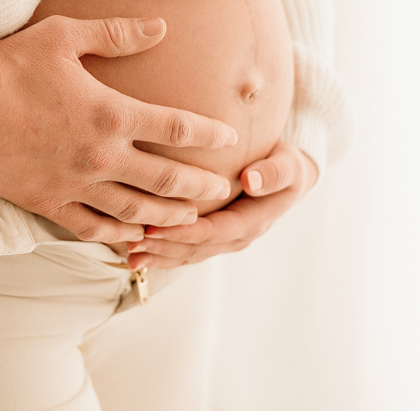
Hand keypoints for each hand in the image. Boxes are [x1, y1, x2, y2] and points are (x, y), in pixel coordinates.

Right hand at [0, 15, 239, 243]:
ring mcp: (73, 183)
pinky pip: (89, 227)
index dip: (208, 135)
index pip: (176, 128)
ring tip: (189, 221)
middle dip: (200, 187)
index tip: (229, 138)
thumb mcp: (65, 36)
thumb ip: (118, 33)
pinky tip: (132, 236)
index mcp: (111, 113)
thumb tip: (161, 27)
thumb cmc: (7, 63)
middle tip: (222, 192)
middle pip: (166, 179)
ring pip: (134, 210)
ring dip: (167, 216)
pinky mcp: (45, 201)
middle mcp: (100, 155)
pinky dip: (116, 234)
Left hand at [126, 142, 318, 267]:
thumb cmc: (285, 164)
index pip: (215, 232)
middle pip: (196, 248)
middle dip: (163, 248)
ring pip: (188, 253)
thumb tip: (251, 180)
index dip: (184, 234)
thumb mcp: (289, 165)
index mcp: (253, 222)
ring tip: (129, 254)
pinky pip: (186, 249)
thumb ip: (274, 173)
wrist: (288, 175)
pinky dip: (162, 253)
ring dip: (159, 255)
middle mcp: (237, 237)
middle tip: (131, 243)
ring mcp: (224, 240)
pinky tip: (137, 253)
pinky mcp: (213, 236)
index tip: (155, 229)